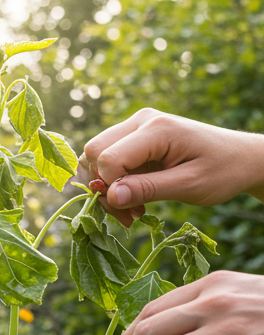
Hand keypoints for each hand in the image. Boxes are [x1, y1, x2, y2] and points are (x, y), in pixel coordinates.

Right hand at [81, 108, 263, 226]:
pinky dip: (112, 183)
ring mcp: (137, 126)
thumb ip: (148, 189)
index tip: (131, 212)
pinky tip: (133, 198)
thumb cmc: (222, 170)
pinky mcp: (135, 137)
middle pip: (93, 152)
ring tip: (132, 209)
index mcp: (157, 129)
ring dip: (105, 188)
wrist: (240, 158)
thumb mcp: (189, 185)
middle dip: (102, 188)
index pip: (109, 158)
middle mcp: (142, 120)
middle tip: (128, 214)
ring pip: (94, 156)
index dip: (110, 188)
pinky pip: (106, 160)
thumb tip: (109, 196)